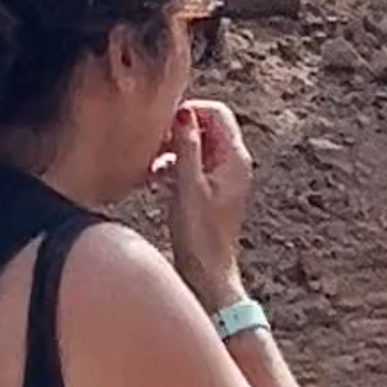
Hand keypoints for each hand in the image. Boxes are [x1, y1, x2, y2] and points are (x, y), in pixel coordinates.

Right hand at [151, 92, 254, 309]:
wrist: (207, 274)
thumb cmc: (201, 236)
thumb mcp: (188, 187)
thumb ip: (186, 147)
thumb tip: (182, 113)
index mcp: (235, 159)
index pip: (217, 113)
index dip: (191, 111)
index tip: (164, 124)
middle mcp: (233, 164)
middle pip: (206, 127)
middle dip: (178, 131)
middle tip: (153, 143)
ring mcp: (223, 178)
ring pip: (196, 146)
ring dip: (173, 150)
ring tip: (151, 165)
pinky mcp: (211, 191)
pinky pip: (192, 165)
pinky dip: (174, 166)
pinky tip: (155, 179)